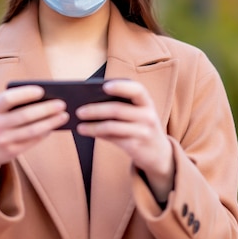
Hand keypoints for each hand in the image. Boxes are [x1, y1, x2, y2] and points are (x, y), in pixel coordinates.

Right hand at [0, 85, 68, 170]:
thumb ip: (15, 103)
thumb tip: (46, 99)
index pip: (8, 98)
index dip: (25, 94)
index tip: (42, 90)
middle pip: (25, 115)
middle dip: (46, 109)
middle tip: (62, 104)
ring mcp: (2, 140)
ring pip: (31, 130)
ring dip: (50, 122)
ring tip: (63, 116)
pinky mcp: (10, 152)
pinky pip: (32, 141)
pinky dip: (45, 133)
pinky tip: (53, 126)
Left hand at [75, 80, 174, 201]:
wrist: (159, 152)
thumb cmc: (141, 126)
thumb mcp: (138, 113)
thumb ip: (121, 106)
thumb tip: (89, 103)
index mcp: (147, 102)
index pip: (137, 90)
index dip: (121, 86)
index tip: (104, 86)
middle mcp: (148, 115)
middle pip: (118, 109)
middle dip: (96, 109)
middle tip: (78, 110)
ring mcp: (143, 132)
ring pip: (112, 126)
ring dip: (93, 126)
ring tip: (79, 125)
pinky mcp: (136, 146)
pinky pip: (113, 139)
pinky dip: (98, 134)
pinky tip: (87, 132)